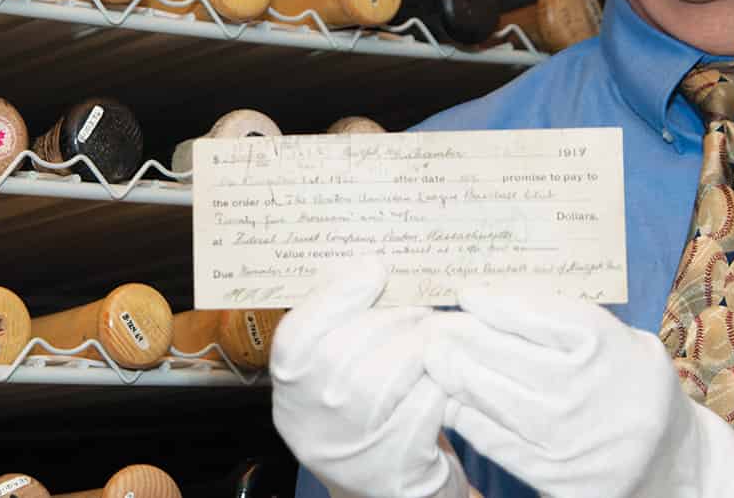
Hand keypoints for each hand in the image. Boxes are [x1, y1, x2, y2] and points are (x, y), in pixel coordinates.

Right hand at [270, 260, 466, 497]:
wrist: (375, 478)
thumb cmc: (352, 399)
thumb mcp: (324, 358)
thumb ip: (332, 310)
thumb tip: (361, 259)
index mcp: (290, 379)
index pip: (303, 328)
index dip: (342, 291)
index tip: (375, 268)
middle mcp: (314, 413)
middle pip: (366, 336)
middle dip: (401, 312)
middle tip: (417, 307)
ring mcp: (356, 442)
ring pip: (407, 360)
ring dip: (427, 342)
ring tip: (429, 341)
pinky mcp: (400, 459)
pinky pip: (434, 394)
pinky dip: (444, 380)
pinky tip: (437, 380)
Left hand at [422, 286, 733, 497]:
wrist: (670, 461)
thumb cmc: (634, 380)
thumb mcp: (618, 335)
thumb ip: (565, 318)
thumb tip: (499, 298)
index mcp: (600, 342)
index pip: (529, 313)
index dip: (490, 303)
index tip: (467, 293)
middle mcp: (579, 386)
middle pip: (500, 352)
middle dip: (460, 334)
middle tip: (437, 323)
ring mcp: (562, 433)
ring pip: (488, 393)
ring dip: (452, 370)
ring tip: (434, 353)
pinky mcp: (549, 472)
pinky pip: (492, 438)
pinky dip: (464, 414)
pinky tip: (449, 395)